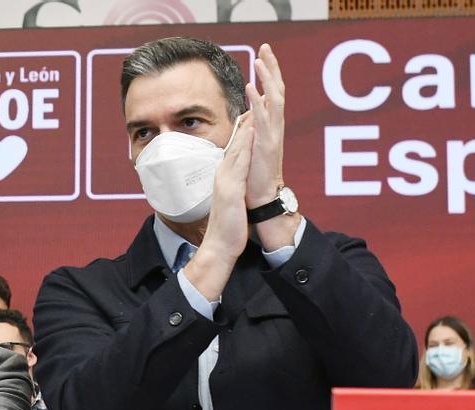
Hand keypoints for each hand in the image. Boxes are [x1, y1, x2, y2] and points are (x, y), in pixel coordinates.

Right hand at [183, 115, 253, 300]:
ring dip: (246, 126)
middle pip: (235, 143)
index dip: (243, 129)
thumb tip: (236, 180)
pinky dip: (245, 146)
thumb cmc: (227, 227)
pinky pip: (240, 163)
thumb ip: (232, 187)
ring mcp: (225, 180)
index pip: (234, 148)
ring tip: (255, 107)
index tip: (251, 111)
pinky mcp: (230, 189)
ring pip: (237, 148)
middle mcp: (223, 174)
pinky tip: (252, 133)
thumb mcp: (231, 201)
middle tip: (254, 98)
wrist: (219, 245)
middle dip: (245, 121)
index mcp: (224, 177)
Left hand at [244, 43, 285, 209]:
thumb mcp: (251, 146)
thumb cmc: (255, 175)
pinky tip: (251, 87)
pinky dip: (258, 101)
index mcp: (270, 126)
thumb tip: (248, 115)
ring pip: (274, 100)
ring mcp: (273, 134)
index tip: (264, 55)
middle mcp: (275, 127)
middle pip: (277, 90)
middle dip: (272, 68)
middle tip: (267, 47)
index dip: (269, 74)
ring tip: (260, 61)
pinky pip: (263, 118)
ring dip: (267, 79)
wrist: (261, 198)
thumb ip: (251, 130)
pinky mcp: (267, 144)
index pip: (272, 94)